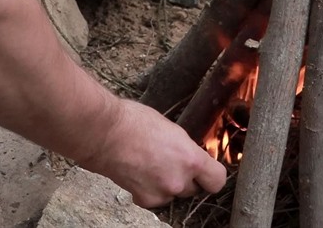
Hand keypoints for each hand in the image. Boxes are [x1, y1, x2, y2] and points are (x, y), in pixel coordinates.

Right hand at [80, 99, 226, 207]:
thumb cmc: (133, 122)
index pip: (217, 180)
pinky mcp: (144, 199)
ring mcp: (162, 192)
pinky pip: (154, 199)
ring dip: (166, 184)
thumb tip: (189, 155)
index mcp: (191, 158)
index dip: (212, 176)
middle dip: (185, 178)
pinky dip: (148, 190)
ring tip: (150, 165)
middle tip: (169, 162)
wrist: (104, 133)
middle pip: (194, 188)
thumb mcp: (171, 129)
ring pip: (173, 194)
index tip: (206, 172)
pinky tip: (138, 173)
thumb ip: (185, 148)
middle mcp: (180, 180)